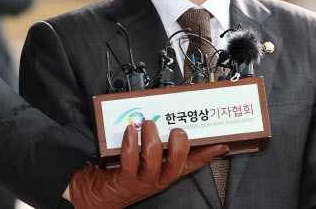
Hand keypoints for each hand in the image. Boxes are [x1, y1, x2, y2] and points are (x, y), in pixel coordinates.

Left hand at [69, 120, 228, 208]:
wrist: (96, 197)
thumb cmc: (121, 175)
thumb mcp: (143, 162)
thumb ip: (155, 145)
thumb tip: (161, 119)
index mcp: (164, 173)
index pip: (190, 165)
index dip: (206, 155)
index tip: (220, 144)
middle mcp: (156, 179)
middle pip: (176, 165)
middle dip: (179, 145)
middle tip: (177, 130)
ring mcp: (141, 181)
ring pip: (154, 161)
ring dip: (152, 139)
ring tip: (149, 124)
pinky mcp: (124, 180)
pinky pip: (130, 160)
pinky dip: (131, 142)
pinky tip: (130, 131)